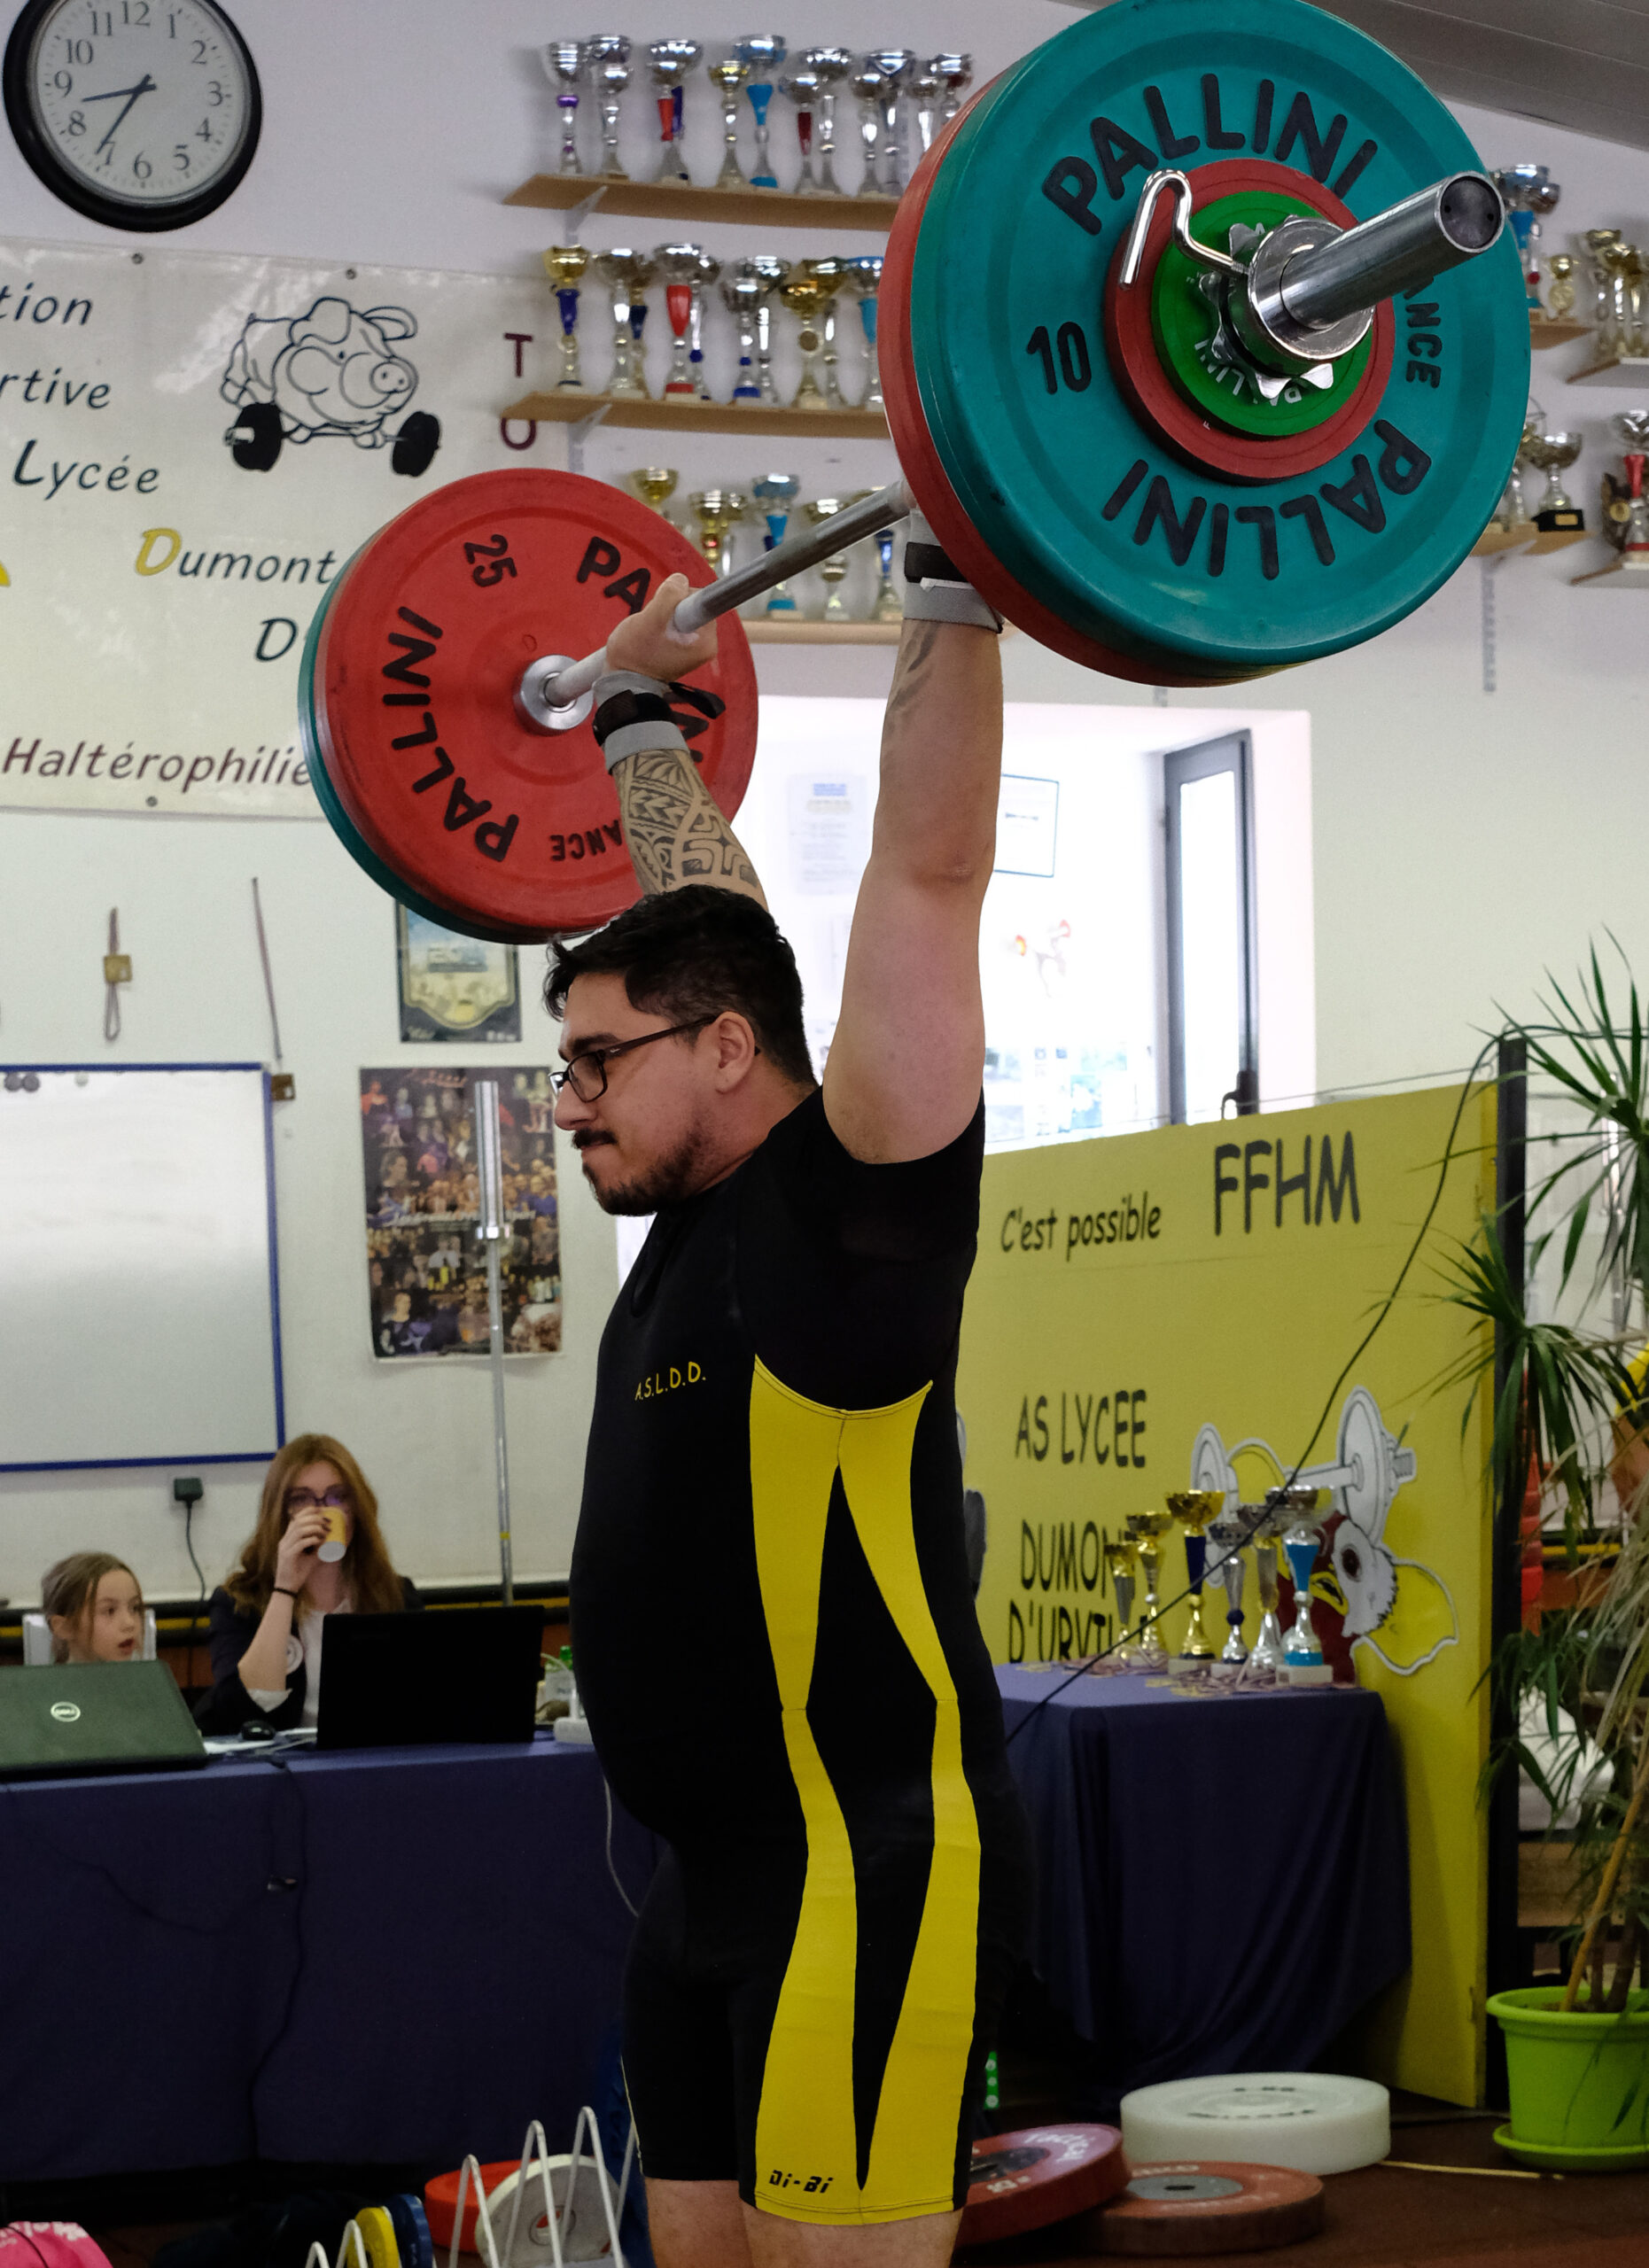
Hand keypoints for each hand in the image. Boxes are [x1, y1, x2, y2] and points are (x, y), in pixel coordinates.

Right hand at [274, 1507, 326, 1594]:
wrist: (288, 1588)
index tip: (321, 1510)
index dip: (308, 1511)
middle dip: (314, 1518)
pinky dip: (311, 1539)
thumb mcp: (311, 1556)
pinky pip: (300, 1543)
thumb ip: (318, 1546)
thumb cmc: (299, 1572)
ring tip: (325, 1532)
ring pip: (299, 1530)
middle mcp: (284, 1541)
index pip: (295, 1519)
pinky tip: (319, 1541)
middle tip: (327, 1522)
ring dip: (314, 1528)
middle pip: (298, 1521)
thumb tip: (331, 1538)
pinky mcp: (287, 1556)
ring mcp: (285, 1548)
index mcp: (287, 1539)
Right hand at [603, 572, 717, 684]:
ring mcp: (695, 647)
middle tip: (652, 623)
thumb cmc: (635, 655)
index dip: (676, 598)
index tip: (662, 611)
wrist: (623, 680)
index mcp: (706, 642)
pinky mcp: (683, 646)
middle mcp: (706, 645)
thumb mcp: (651, 618)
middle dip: (669, 606)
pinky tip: (652, 633)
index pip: (700, 600)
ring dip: (663, 614)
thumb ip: (669, 594)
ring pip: (681, 611)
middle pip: (691, 604)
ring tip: (650, 631)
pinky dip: (662, 622)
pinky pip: (676, 621)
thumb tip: (681, 579)